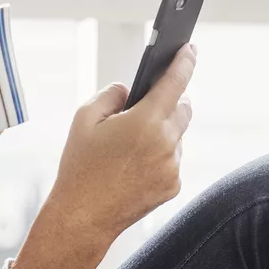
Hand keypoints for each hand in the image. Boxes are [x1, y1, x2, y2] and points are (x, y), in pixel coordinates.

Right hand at [9, 43, 195, 268]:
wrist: (82, 218)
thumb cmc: (79, 166)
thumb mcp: (83, 119)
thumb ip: (111, 95)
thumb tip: (129, 91)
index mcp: (145, 121)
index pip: (175, 81)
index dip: (185, 61)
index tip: (190, 50)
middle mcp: (166, 143)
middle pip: (184, 108)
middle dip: (171, 101)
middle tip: (150, 104)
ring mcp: (172, 167)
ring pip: (178, 138)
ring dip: (163, 133)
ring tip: (130, 146)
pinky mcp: (172, 186)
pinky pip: (172, 162)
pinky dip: (159, 158)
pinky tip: (132, 168)